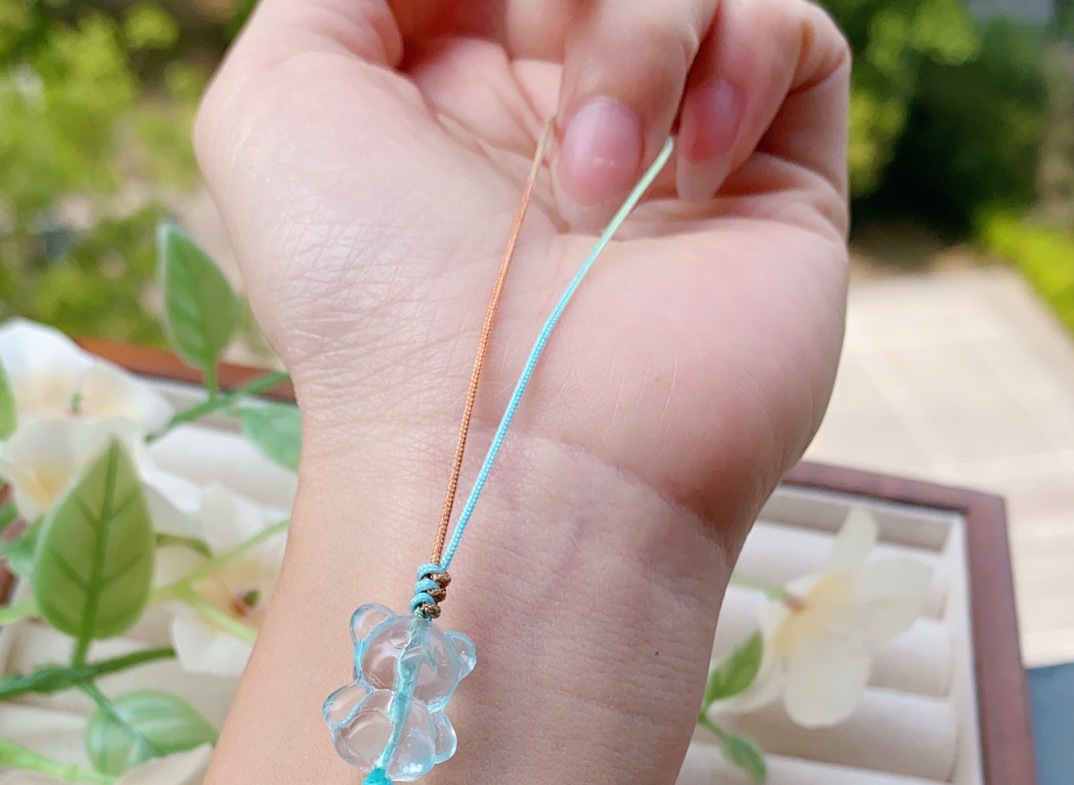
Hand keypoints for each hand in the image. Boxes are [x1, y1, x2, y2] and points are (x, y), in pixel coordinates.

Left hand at [197, 0, 850, 551]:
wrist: (510, 453)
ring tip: (596, 184)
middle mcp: (556, 129)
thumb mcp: (280, 103)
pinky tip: (691, 167)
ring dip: (637, 39)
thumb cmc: (372, 296)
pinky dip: (743, 61)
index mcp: (444, 107)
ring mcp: (667, 160)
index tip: (470, 15)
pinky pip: (793, 32)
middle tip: (537, 57)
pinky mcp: (771, 192)